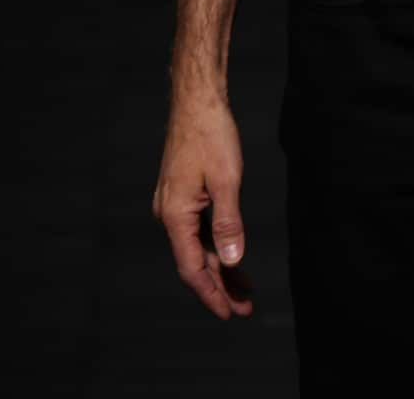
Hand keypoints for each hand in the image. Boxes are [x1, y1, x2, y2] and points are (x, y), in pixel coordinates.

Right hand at [152, 95, 253, 320]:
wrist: (197, 99)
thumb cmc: (211, 134)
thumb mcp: (226, 180)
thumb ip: (229, 224)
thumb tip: (233, 261)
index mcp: (175, 215)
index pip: (192, 268)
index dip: (211, 293)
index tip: (229, 314)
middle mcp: (169, 214)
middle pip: (195, 261)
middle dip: (220, 285)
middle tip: (245, 307)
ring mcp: (174, 204)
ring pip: (197, 246)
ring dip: (220, 267)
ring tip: (244, 289)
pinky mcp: (182, 193)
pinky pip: (198, 229)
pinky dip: (215, 244)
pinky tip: (231, 255)